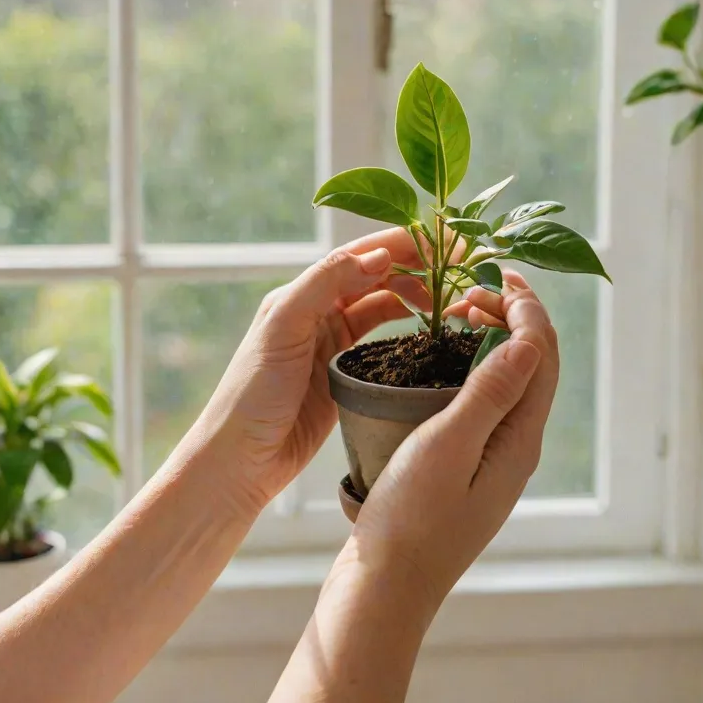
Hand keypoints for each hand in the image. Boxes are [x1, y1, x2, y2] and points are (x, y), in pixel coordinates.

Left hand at [194, 229, 427, 513]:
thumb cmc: (251, 395)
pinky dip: (406, 327)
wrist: (241, 459)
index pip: (360, 256)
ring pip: (382, 305)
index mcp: (301, 293)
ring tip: (451, 297)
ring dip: (415, 294)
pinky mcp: (344, 373)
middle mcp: (317, 311)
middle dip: (417, 266)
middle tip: (461, 269)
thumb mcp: (282, 328)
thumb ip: (325, 284)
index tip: (445, 243)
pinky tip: (429, 327)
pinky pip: (381, 339)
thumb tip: (378, 255)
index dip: (403, 245)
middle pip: (376, 276)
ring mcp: (331, 342)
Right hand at [345, 272, 558, 616]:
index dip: (527, 307)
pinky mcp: (468, 471)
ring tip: (461, 312)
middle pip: (534, 367)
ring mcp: (494, 462)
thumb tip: (529, 339)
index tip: (496, 271)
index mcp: (520, 440)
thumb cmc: (410, 520)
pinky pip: (488, 404)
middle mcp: (517, 449)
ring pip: (511, 385)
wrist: (385, 586)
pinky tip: (445, 364)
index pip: (542, 356)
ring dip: (495, 340)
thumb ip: (491, 393)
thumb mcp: (448, 447)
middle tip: (473, 285)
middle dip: (514, 317)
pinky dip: (475, 369)